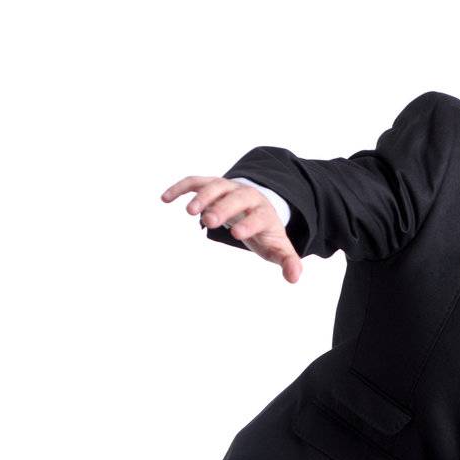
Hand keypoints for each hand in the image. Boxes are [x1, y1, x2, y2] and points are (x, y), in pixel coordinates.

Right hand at [160, 176, 303, 283]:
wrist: (257, 207)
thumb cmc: (265, 233)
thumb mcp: (278, 248)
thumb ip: (288, 262)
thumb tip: (294, 278)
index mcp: (264, 212)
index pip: (258, 216)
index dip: (249, 223)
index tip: (236, 233)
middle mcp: (246, 196)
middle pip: (235, 197)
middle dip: (223, 207)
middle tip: (208, 221)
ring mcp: (228, 188)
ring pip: (215, 185)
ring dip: (203, 195)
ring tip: (189, 212)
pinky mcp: (211, 186)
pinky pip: (195, 181)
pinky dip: (181, 188)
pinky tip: (165, 199)